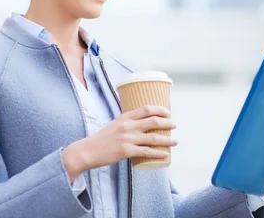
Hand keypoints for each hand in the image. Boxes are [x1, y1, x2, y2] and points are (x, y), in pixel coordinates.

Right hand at [62, 105, 176, 180]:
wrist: (88, 150)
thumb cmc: (102, 138)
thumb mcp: (115, 124)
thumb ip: (127, 123)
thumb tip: (142, 123)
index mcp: (124, 117)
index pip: (146, 109)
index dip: (160, 109)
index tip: (168, 112)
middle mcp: (127, 126)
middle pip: (153, 121)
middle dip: (167, 122)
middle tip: (174, 125)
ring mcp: (127, 139)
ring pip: (153, 137)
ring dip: (167, 140)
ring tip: (175, 141)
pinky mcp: (126, 151)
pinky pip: (146, 152)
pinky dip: (158, 153)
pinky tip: (164, 155)